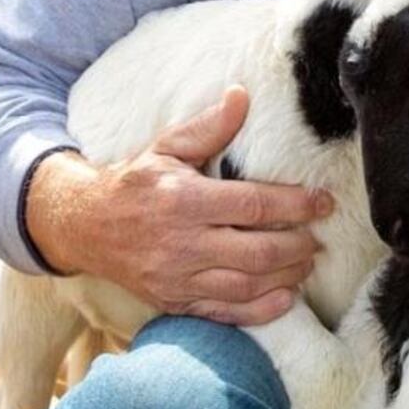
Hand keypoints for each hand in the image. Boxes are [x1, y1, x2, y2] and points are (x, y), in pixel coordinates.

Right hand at [25, 86, 328, 325]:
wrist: (84, 226)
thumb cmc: (134, 182)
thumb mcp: (166, 146)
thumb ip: (209, 126)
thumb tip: (242, 95)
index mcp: (184, 201)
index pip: (254, 206)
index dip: (296, 205)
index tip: (324, 202)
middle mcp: (181, 244)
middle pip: (257, 252)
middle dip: (298, 245)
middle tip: (320, 237)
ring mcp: (176, 279)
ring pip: (246, 285)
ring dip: (286, 276)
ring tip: (308, 262)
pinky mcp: (173, 302)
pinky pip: (224, 314)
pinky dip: (259, 311)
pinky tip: (285, 298)